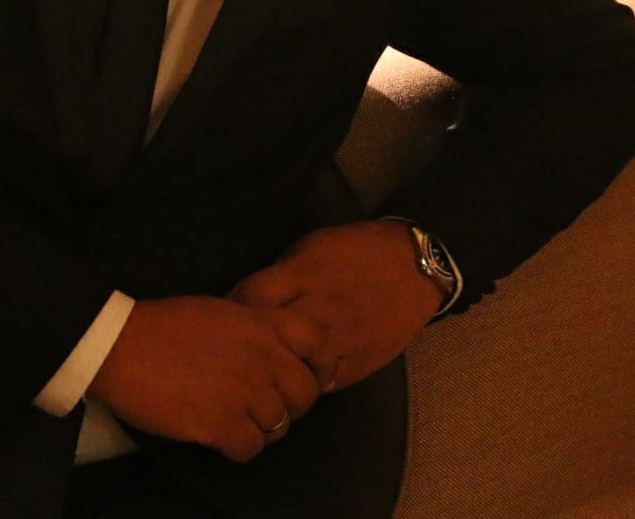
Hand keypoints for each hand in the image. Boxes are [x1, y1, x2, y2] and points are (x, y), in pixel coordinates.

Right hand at [87, 295, 329, 461]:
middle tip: (263, 405)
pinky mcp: (222, 425)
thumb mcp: (221, 311)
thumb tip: (273, 354)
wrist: (118, 344)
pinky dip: (238, 447)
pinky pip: (251, 448)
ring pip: (280, 426)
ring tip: (235, 420)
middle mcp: (263, 357)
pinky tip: (219, 436)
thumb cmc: (164, 324)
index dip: (320, 364)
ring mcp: (245, 393)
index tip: (306, 375)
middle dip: (290, 405)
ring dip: (261, 428)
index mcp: (263, 323)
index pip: (319, 344)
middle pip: (306, 394)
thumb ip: (255, 330)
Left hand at [228, 220, 439, 392]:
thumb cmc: (356, 250)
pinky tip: (288, 382)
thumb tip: (250, 300)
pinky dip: (300, 384)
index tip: (220, 316)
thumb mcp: (310, 248)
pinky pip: (318, 385)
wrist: (414, 269)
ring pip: (291, 369)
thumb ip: (281, 276)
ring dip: (270, 372)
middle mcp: (316, 312)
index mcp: (302, 276)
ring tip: (254, 375)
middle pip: (266, 337)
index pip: (250, 297)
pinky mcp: (354, 366)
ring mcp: (336, 343)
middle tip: (228, 351)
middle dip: (244, 345)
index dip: (229, 308)